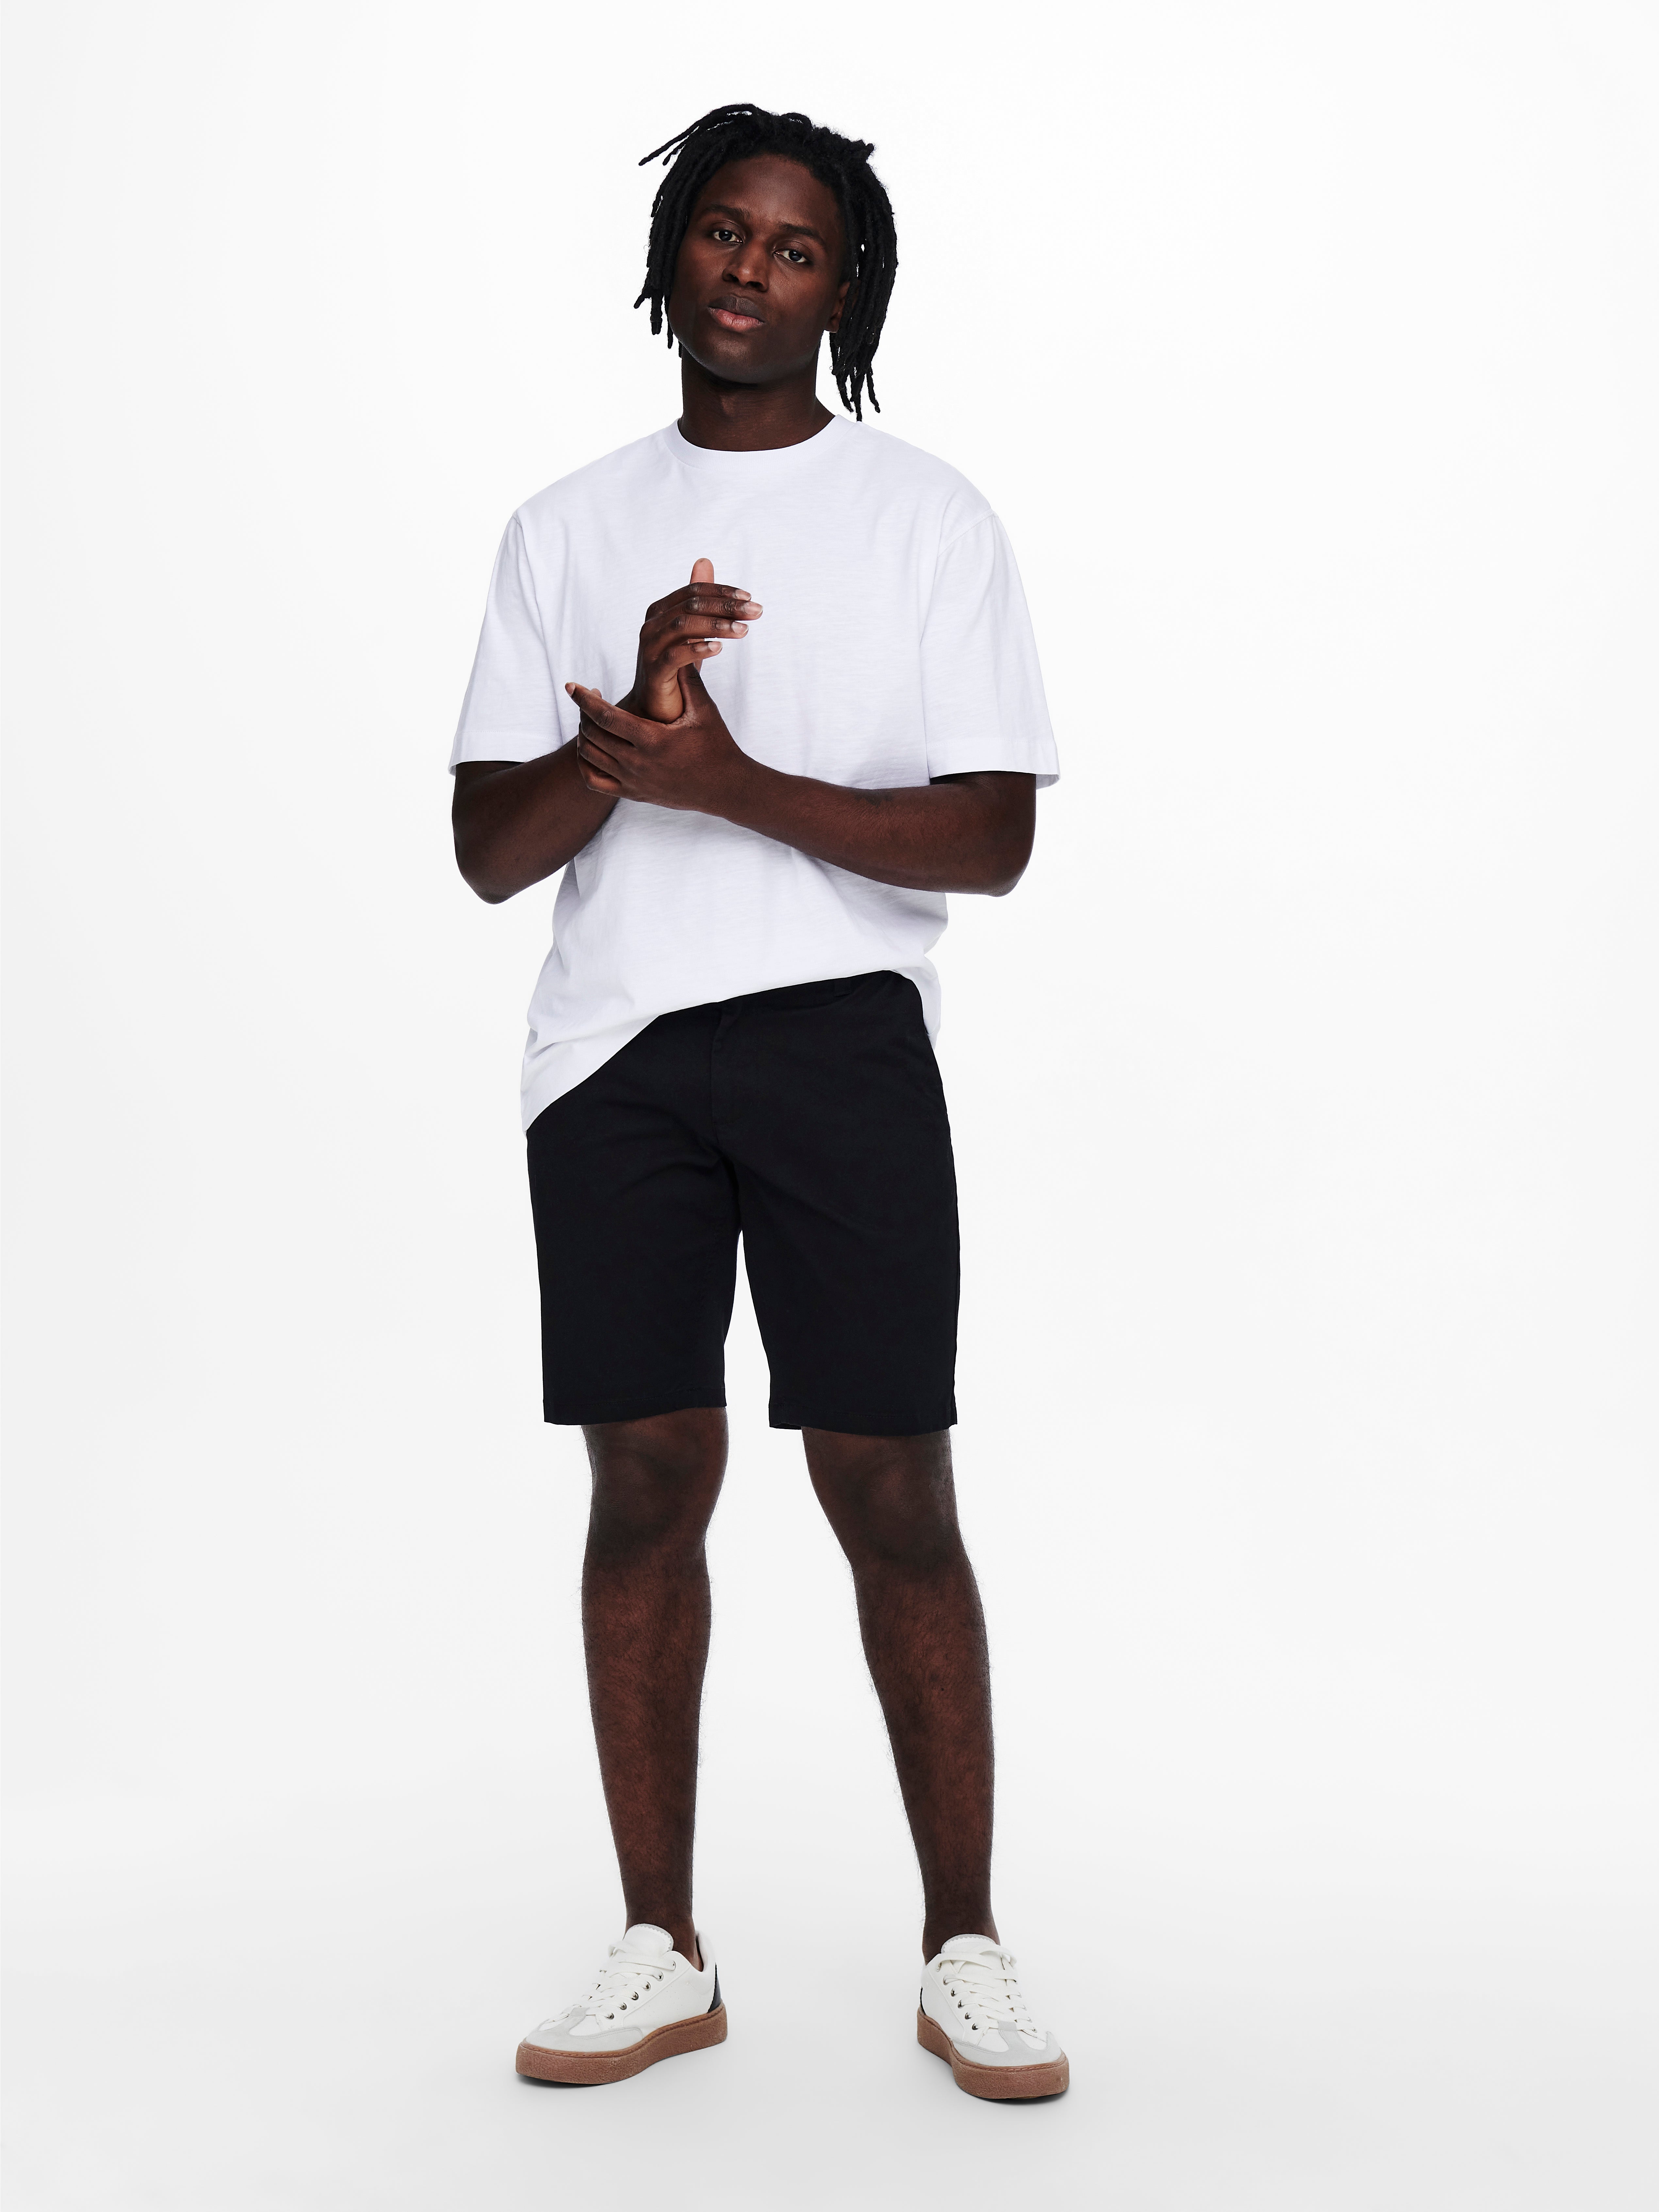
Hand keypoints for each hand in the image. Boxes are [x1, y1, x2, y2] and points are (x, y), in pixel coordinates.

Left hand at [569, 664, 755, 816]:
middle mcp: (637, 763)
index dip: (583, 699)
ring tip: (593, 719)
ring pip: (589, 756)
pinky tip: (593, 747)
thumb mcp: (704, 710)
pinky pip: (593, 781)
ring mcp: (633, 782)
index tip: (571, 685)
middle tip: (592, 696)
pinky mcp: (633, 794)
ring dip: (584, 734)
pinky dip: (585, 763)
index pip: (605, 716)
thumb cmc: (717, 744)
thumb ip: (687, 679)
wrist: (725, 787)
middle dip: (584, 711)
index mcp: (652, 740)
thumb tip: (678, 644)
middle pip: (592, 734)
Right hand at [629, 556, 761, 722]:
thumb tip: (705, 561)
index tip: (750, 598)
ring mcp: (650, 647)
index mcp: (660, 611)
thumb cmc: (675, 667)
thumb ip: (699, 600)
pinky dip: (698, 649)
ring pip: (683, 627)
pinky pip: (675, 655)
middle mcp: (652, 625)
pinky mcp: (653, 671)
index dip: (723, 592)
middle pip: (691, 605)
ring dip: (717, 626)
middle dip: (726, 606)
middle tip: (756, 611)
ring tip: (744, 630)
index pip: (694, 591)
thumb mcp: (690, 631)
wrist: (654, 707)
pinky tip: (719, 648)